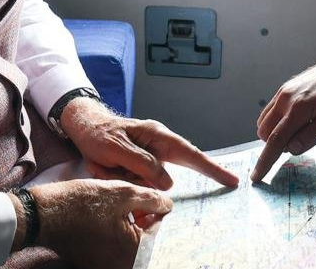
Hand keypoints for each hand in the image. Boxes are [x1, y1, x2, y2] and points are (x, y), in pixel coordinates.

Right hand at [25, 178, 170, 268]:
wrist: (44, 214)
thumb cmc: (83, 203)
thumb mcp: (124, 193)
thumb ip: (152, 199)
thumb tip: (166, 204)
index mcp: (134, 252)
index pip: (156, 231)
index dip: (152, 210)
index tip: (143, 197)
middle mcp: (122, 265)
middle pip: (142, 240)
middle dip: (140, 218)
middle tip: (128, 201)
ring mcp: (105, 266)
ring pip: (127, 243)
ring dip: (127, 224)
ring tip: (113, 206)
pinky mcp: (92, 263)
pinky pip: (111, 249)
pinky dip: (112, 233)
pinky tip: (102, 217)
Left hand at [61, 98, 238, 188]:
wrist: (83, 128)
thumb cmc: (100, 134)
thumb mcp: (118, 149)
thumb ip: (143, 164)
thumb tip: (168, 182)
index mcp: (158, 136)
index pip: (191, 154)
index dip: (212, 169)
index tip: (232, 180)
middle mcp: (159, 146)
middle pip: (179, 168)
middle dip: (174, 179)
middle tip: (206, 186)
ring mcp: (151, 157)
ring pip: (154, 182)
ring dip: (133, 181)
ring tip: (109, 167)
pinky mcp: (140, 168)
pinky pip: (142, 183)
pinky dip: (128, 184)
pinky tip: (109, 170)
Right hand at [251, 48, 315, 181]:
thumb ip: (312, 135)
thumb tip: (291, 150)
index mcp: (298, 108)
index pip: (275, 141)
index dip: (265, 161)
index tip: (255, 177)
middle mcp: (286, 98)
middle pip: (266, 132)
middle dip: (275, 145)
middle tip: (302, 143)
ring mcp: (285, 90)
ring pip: (265, 120)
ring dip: (275, 133)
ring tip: (302, 131)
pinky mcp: (288, 87)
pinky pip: (271, 109)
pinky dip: (277, 121)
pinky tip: (298, 120)